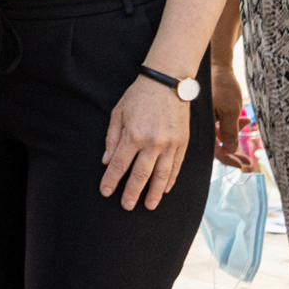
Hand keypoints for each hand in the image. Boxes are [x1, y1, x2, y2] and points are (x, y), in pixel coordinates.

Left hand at [98, 72, 191, 210]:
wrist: (168, 82)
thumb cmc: (139, 96)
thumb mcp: (118, 113)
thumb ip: (112, 138)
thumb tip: (106, 161)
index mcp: (133, 135)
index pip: (119, 164)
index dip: (111, 180)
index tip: (106, 192)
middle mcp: (152, 143)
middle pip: (140, 175)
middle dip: (132, 193)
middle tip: (126, 206)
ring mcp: (170, 144)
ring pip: (161, 175)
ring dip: (154, 193)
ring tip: (149, 206)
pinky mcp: (183, 142)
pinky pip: (177, 166)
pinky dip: (171, 180)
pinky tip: (165, 190)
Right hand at [209, 58, 254, 169]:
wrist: (217, 65)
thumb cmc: (221, 86)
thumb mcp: (230, 110)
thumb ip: (229, 132)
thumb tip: (229, 151)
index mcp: (201, 126)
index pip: (214, 150)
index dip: (229, 159)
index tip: (243, 165)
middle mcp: (200, 124)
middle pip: (216, 145)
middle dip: (233, 151)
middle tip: (247, 160)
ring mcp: (204, 118)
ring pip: (220, 135)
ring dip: (234, 134)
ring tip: (246, 123)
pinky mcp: (209, 112)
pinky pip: (220, 124)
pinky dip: (233, 124)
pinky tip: (244, 119)